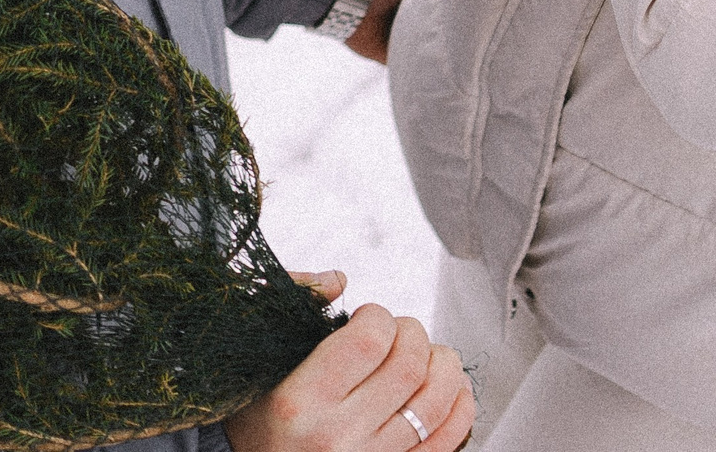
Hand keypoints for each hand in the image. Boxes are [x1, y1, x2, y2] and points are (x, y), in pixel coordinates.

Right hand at [224, 296, 473, 451]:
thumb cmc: (255, 413)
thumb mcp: (258, 356)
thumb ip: (292, 304)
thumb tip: (340, 280)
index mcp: (299, 400)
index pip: (368, 341)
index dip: (379, 316)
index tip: (369, 316)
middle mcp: (336, 436)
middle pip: (408, 368)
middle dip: (414, 334)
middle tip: (400, 330)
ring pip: (435, 405)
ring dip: (444, 366)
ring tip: (431, 354)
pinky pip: (445, 443)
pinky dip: (460, 409)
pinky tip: (454, 388)